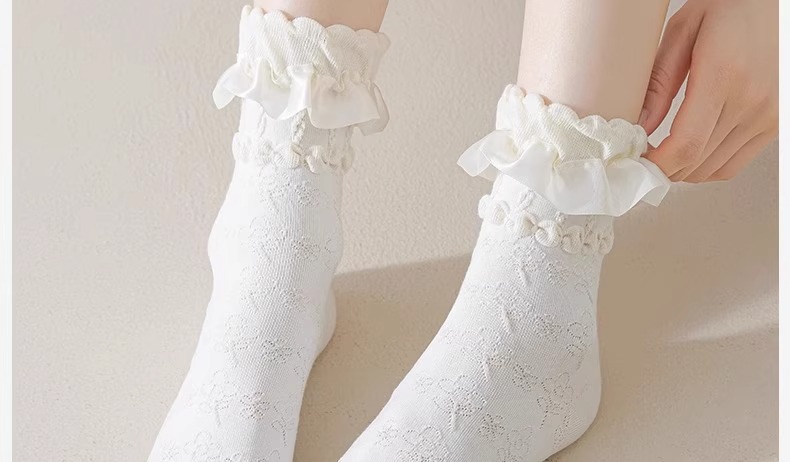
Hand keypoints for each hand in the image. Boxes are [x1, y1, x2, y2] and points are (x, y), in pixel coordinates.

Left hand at [639, 0, 777, 182]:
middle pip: (696, 163)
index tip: (636, 161)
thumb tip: (639, 125)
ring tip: (663, 153)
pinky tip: (690, 151)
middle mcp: (751, 100)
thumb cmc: (732, 7)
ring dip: (683, 170)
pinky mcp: (775, 123)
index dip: (657, 165)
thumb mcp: (684, 31)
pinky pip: (734, 164)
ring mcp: (767, 115)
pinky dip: (707, 167)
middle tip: (642, 157)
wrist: (779, 3)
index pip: (686, 145)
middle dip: (663, 169)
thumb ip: (659, 81)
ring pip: (714, 170)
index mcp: (723, 75)